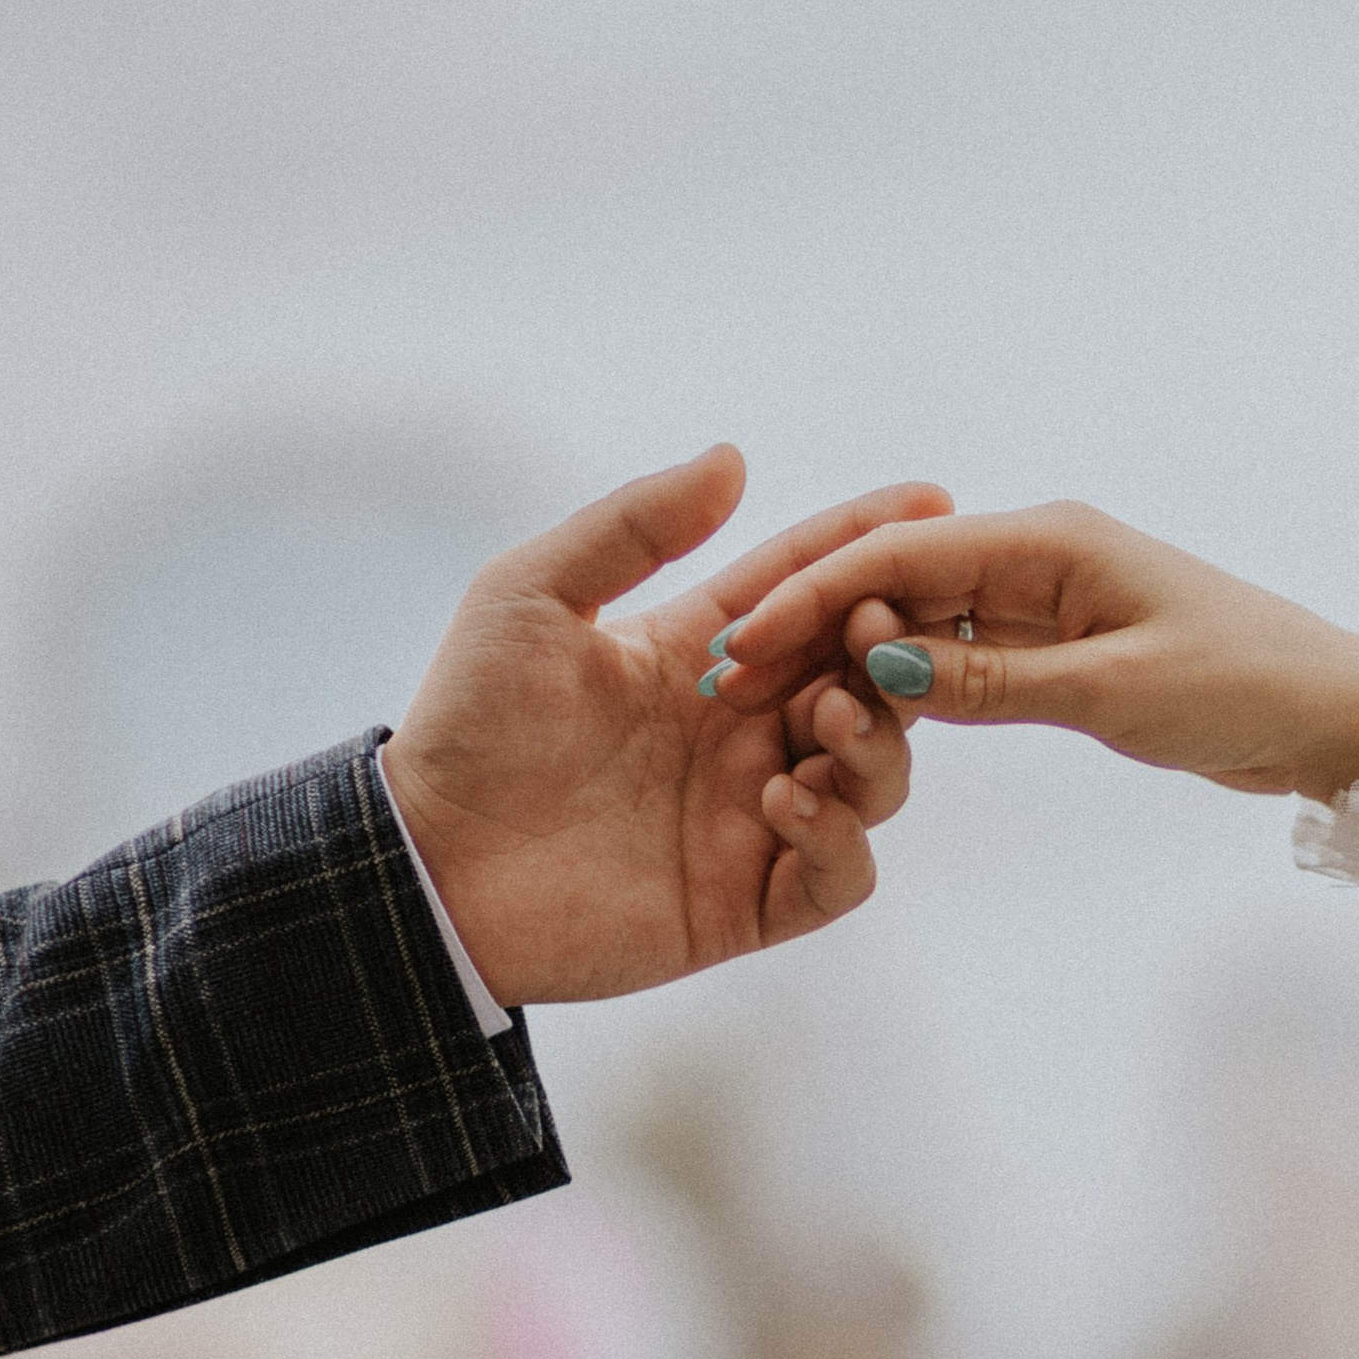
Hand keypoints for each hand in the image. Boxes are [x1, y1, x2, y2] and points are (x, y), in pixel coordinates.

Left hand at [381, 449, 949, 1003]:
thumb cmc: (468, 723)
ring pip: (876, 775)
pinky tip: (786, 801)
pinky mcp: (747, 901)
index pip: (812, 592)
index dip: (869, 547)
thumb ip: (633, 527)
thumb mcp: (533, 594)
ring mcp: (752, 818)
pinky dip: (840, 836)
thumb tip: (733, 457)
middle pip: (866, 681)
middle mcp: (743, 733)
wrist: (429, 864)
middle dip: (887, 649)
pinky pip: (841, 874)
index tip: (930, 500)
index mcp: (702, 653)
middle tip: (875, 626)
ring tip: (826, 716)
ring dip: (875, 740)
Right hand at [705, 501, 1358, 801]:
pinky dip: (910, 683)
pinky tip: (857, 718)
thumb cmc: (1248, 686)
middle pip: (898, 580)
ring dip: (852, 658)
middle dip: (811, 623)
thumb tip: (877, 666)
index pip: (900, 557)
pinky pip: (964, 657)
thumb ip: (992, 680)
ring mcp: (1052, 602)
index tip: (738, 643)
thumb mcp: (1114, 692)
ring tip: (771, 704)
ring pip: (924, 621)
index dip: (810, 598)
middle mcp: (1042, 555)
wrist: (1339, 718)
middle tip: (727, 679)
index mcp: (1052, 540)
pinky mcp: (1066, 649)